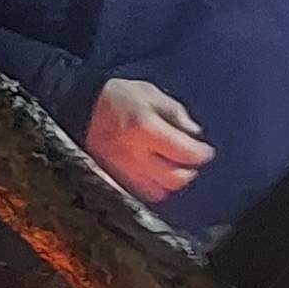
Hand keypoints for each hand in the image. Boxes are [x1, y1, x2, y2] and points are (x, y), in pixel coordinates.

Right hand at [85, 77, 214, 203]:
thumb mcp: (151, 94)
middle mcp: (133, 154)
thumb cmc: (117, 97)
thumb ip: (175, 113)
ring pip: (157, 191)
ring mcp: (122, 169)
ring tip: (174, 169)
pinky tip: (156, 176)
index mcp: (144, 129)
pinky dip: (152, 188)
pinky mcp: (113, 177)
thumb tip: (193, 133)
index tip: (205, 151)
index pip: (184, 152)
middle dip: (188, 172)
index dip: (200, 154)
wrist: (82, 107)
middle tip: (191, 161)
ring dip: (170, 182)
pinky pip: (139, 193)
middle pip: (173, 178)